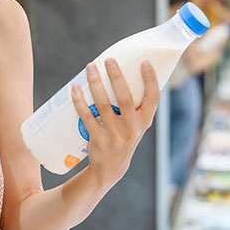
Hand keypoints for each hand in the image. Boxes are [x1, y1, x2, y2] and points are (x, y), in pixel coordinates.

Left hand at [71, 58, 159, 187]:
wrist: (110, 170)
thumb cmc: (122, 138)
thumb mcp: (135, 125)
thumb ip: (133, 106)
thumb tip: (119, 73)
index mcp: (145, 122)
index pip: (153, 98)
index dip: (151, 79)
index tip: (144, 61)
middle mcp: (132, 129)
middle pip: (126, 99)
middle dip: (117, 77)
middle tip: (109, 59)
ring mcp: (115, 136)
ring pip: (104, 105)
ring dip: (96, 84)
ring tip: (90, 68)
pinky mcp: (99, 140)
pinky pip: (87, 117)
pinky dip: (80, 101)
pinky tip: (75, 89)